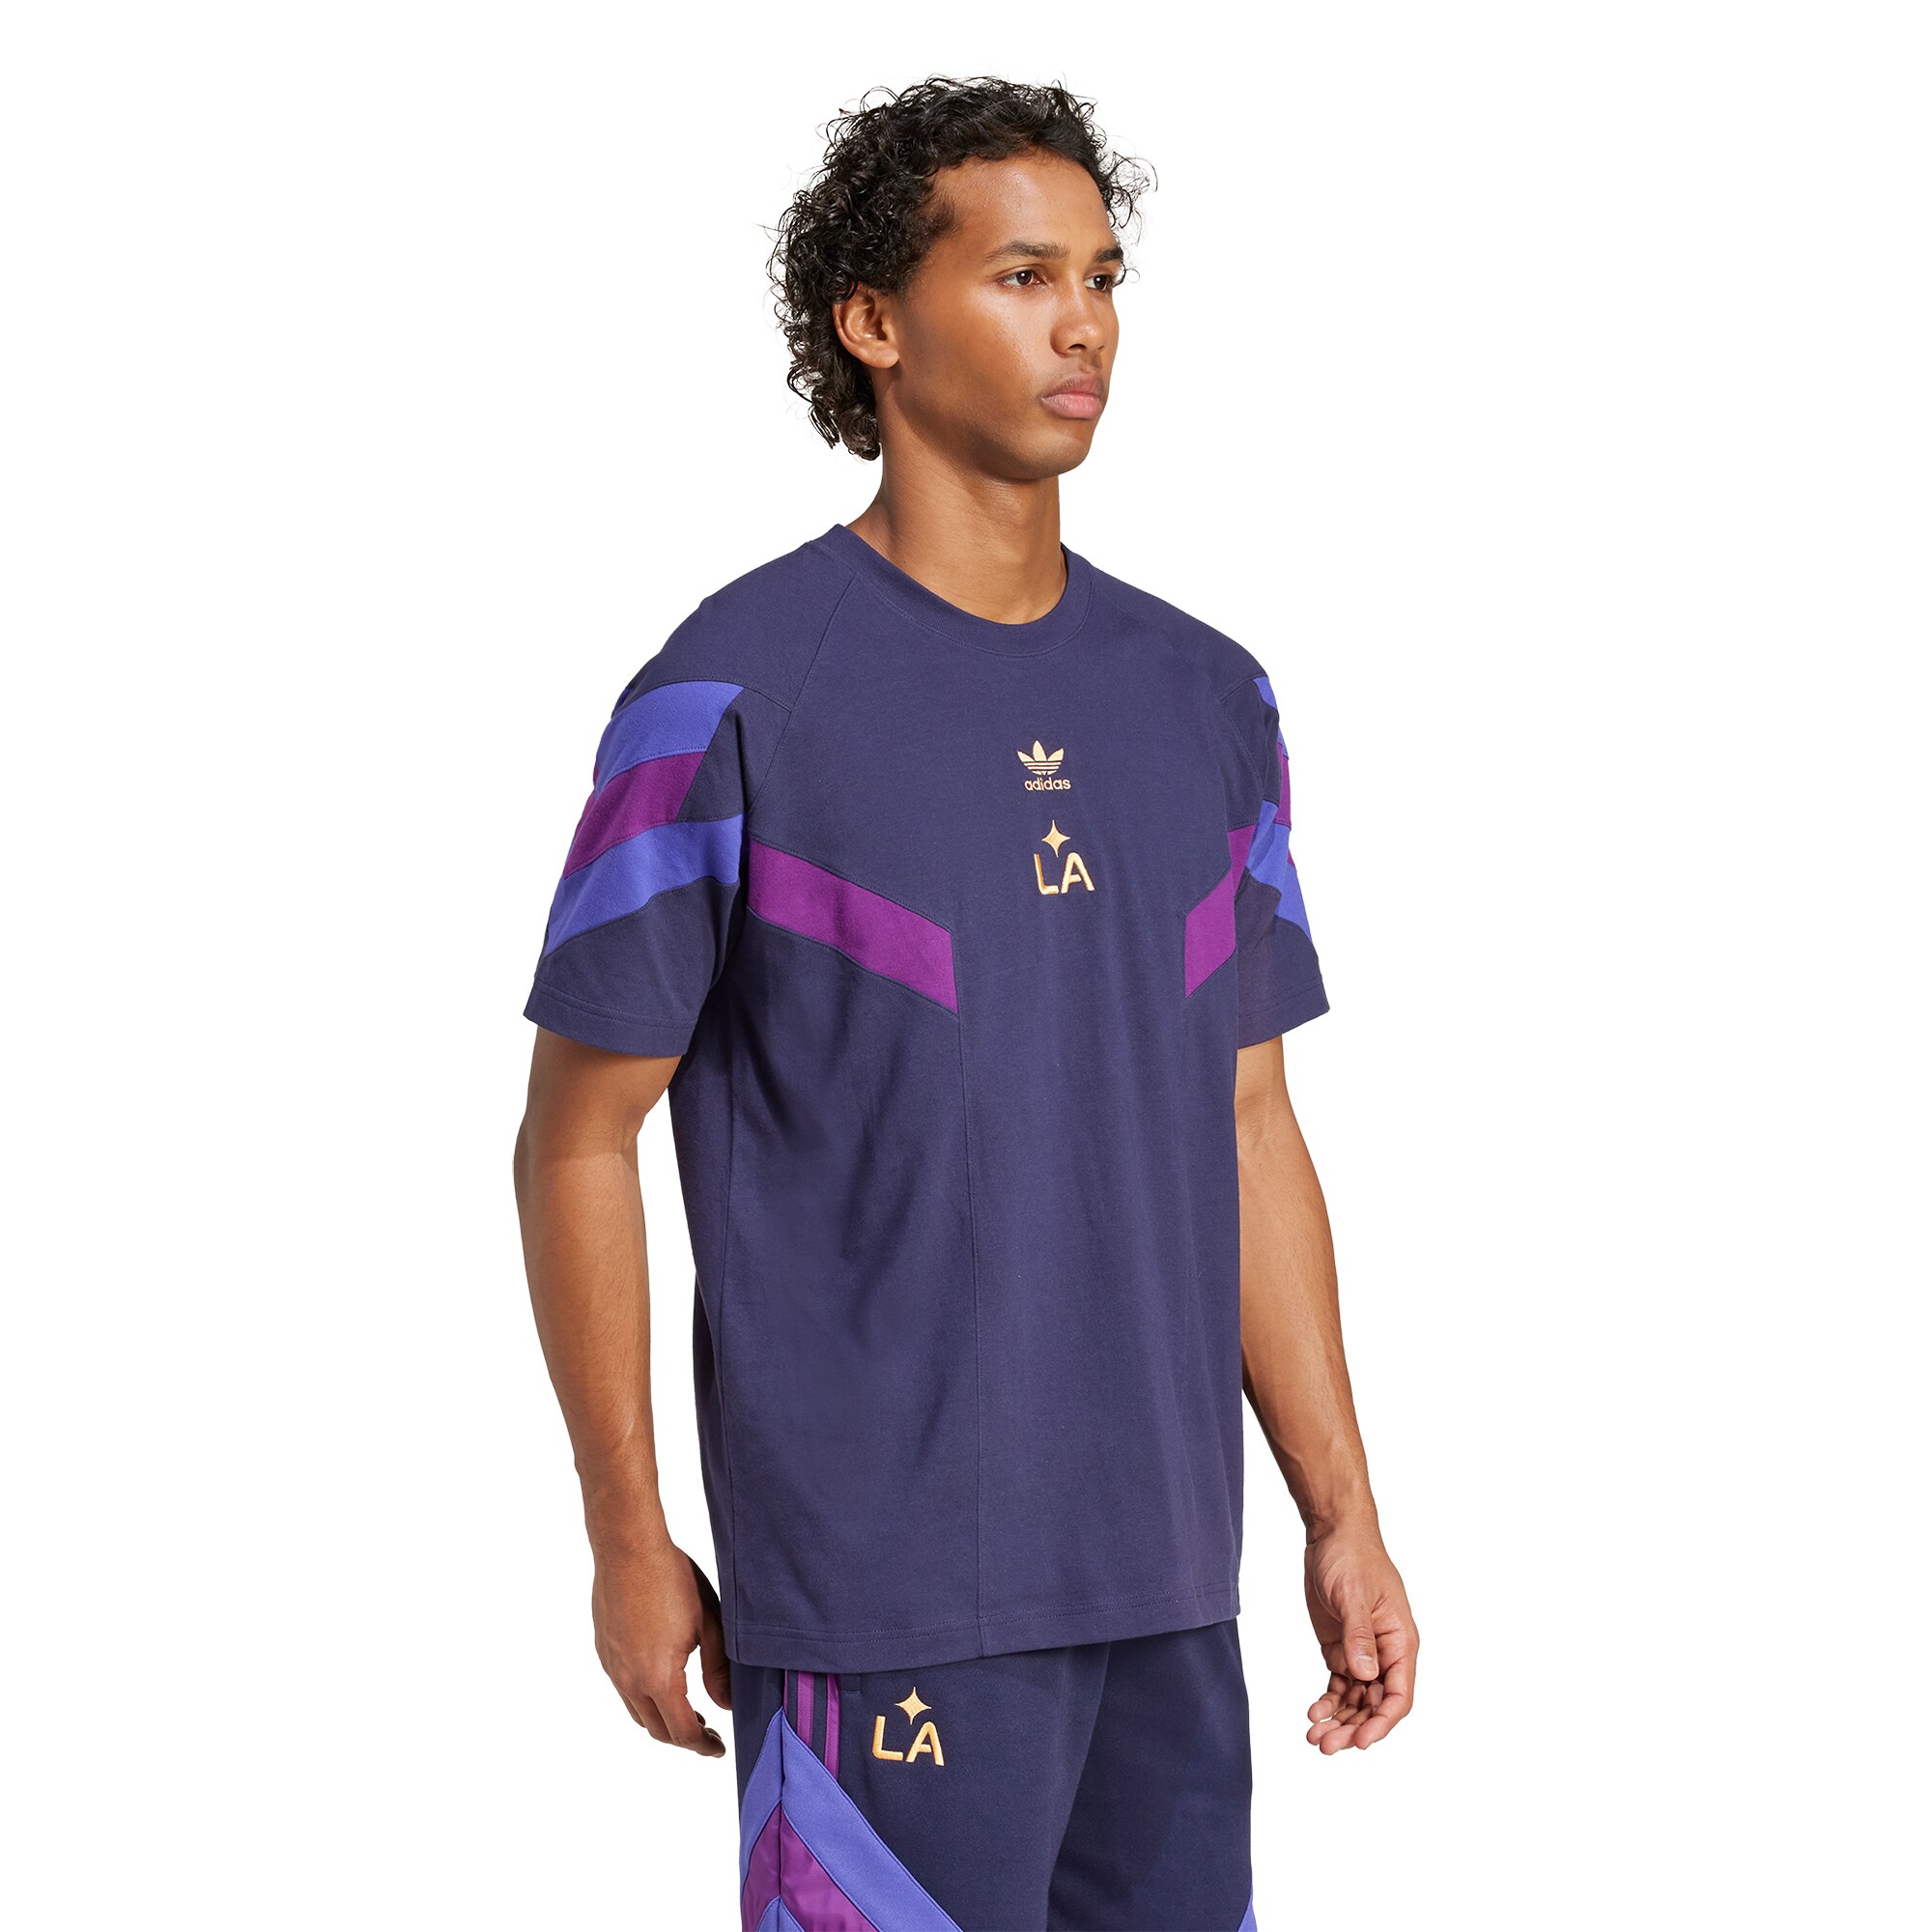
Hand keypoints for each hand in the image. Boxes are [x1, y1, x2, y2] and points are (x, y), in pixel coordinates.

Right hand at [590, 1536, 731, 1755]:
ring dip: (661, 1719)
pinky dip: (643, 1697)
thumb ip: (719, 1670)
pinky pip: (623, 1688)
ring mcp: (612, 1666)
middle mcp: (629, 1680)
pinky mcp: (603, 1651)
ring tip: (686, 1711)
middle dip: (683, 1737)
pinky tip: (660, 1680)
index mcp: (658, 1678)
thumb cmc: (672, 1580)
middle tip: (706, 1733)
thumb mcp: (710, 1624)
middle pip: (656, 1729)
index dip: (702, 1746)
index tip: (718, 1747)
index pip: (681, 1732)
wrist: (629, 1549)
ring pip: (636, 1712)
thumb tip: (726, 1703)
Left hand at [1302, 1522, 1416, 1752]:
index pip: (1399, 1695)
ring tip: (1314, 1737)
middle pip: (1375, 1705)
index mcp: (1400, 1641)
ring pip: (1356, 1700)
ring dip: (1339, 1720)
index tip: (1360, 1741)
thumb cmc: (1353, 1557)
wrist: (1332, 1533)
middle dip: (1353, 1728)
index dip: (1382, 1722)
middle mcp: (1385, 1653)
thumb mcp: (1353, 1595)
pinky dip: (1328, 1701)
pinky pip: (1339, 1685)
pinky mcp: (1341, 1648)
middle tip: (1326, 1744)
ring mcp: (1362, 1653)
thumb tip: (1365, 1675)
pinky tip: (1313, 1712)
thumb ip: (1360, 1636)